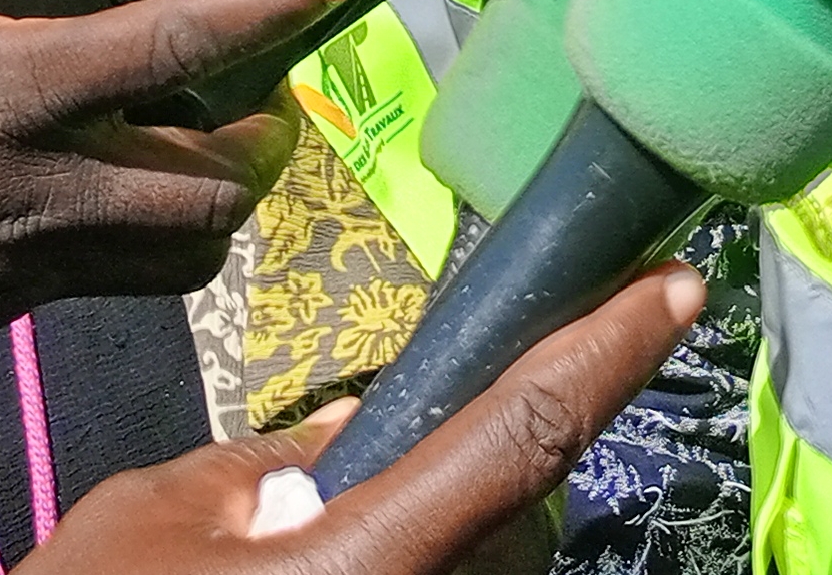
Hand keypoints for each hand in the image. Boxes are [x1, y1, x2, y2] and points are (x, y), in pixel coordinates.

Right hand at [0, 0, 370, 356]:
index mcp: (8, 92)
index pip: (178, 40)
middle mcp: (38, 189)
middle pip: (215, 191)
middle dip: (267, 144)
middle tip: (266, 91)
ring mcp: (24, 263)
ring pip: (180, 256)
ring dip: (216, 199)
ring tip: (209, 139)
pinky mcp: (1, 308)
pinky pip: (114, 279)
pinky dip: (145, 236)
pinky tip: (110, 178)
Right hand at [25, 265, 701, 574]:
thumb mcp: (149, 523)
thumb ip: (261, 466)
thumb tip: (346, 439)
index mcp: (366, 567)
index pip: (523, 433)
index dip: (609, 351)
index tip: (682, 285)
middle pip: (508, 520)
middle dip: (470, 477)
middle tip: (382, 463)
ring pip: (480, 566)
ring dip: (431, 539)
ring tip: (307, 542)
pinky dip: (413, 562)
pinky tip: (313, 553)